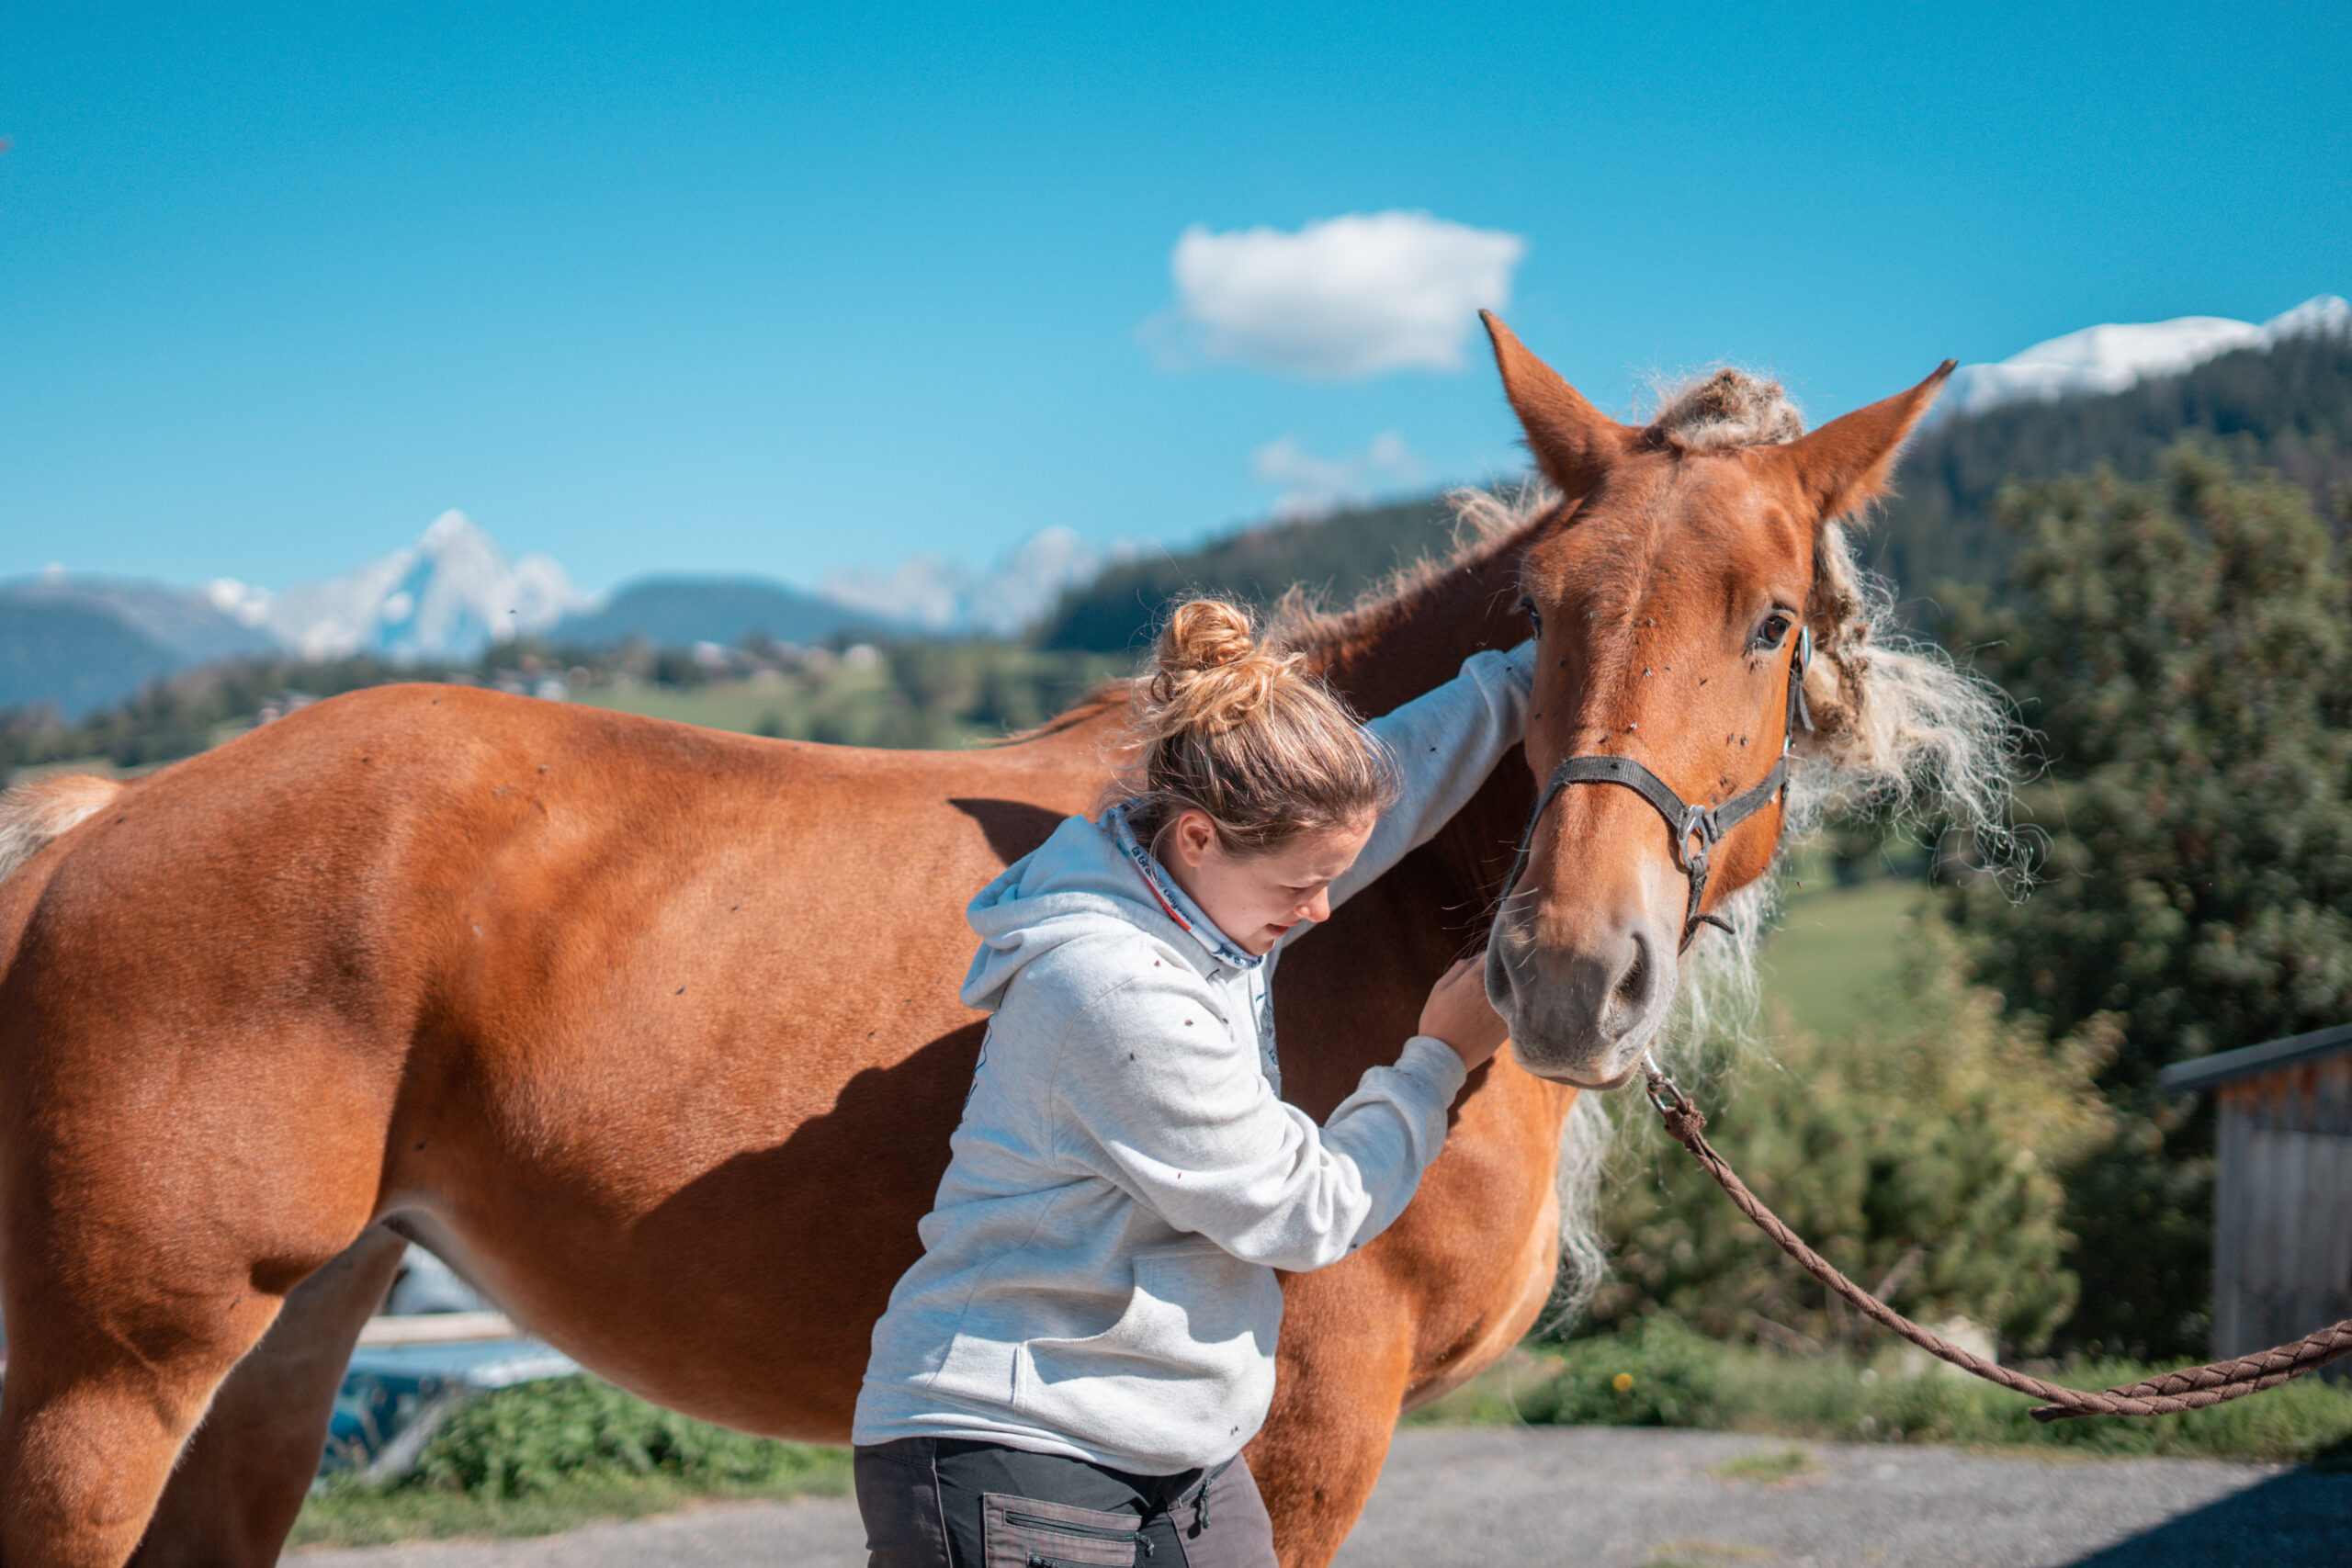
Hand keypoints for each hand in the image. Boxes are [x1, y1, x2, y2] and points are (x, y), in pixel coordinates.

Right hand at [1417, 951, 1508, 1070]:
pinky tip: (1495, 1011)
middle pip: (1508, 969)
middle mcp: (1494, 992)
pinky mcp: (1509, 1025)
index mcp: (1475, 978)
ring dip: (1508, 987)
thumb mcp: (1440, 988)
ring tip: (1491, 995)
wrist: (1444, 1057)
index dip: (1493, 952)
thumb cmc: (1437, 1021)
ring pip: (1514, 988)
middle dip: (1502, 969)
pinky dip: (1510, 1004)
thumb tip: (1479, 957)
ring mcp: (1504, 1009)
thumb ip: (1461, 968)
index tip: (1490, 957)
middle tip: (1492, 975)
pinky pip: (1515, 1006)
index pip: (1496, 952)